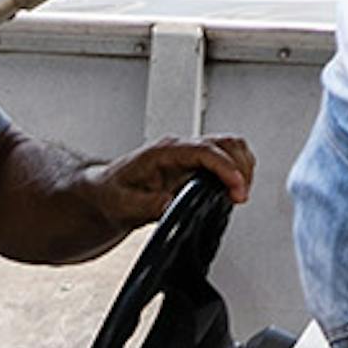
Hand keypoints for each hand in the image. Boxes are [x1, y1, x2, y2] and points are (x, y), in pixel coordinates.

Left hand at [94, 136, 256, 242]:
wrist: (104, 194)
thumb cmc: (111, 195)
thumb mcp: (121, 205)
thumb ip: (145, 205)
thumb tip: (169, 204)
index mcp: (164, 152)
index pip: (204, 150)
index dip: (225, 168)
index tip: (237, 188)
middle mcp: (180, 149)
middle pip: (224, 142)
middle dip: (241, 166)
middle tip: (241, 195)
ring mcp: (189, 155)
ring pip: (229, 146)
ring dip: (243, 167)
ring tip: (240, 193)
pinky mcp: (195, 165)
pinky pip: (225, 157)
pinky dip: (237, 170)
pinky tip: (234, 189)